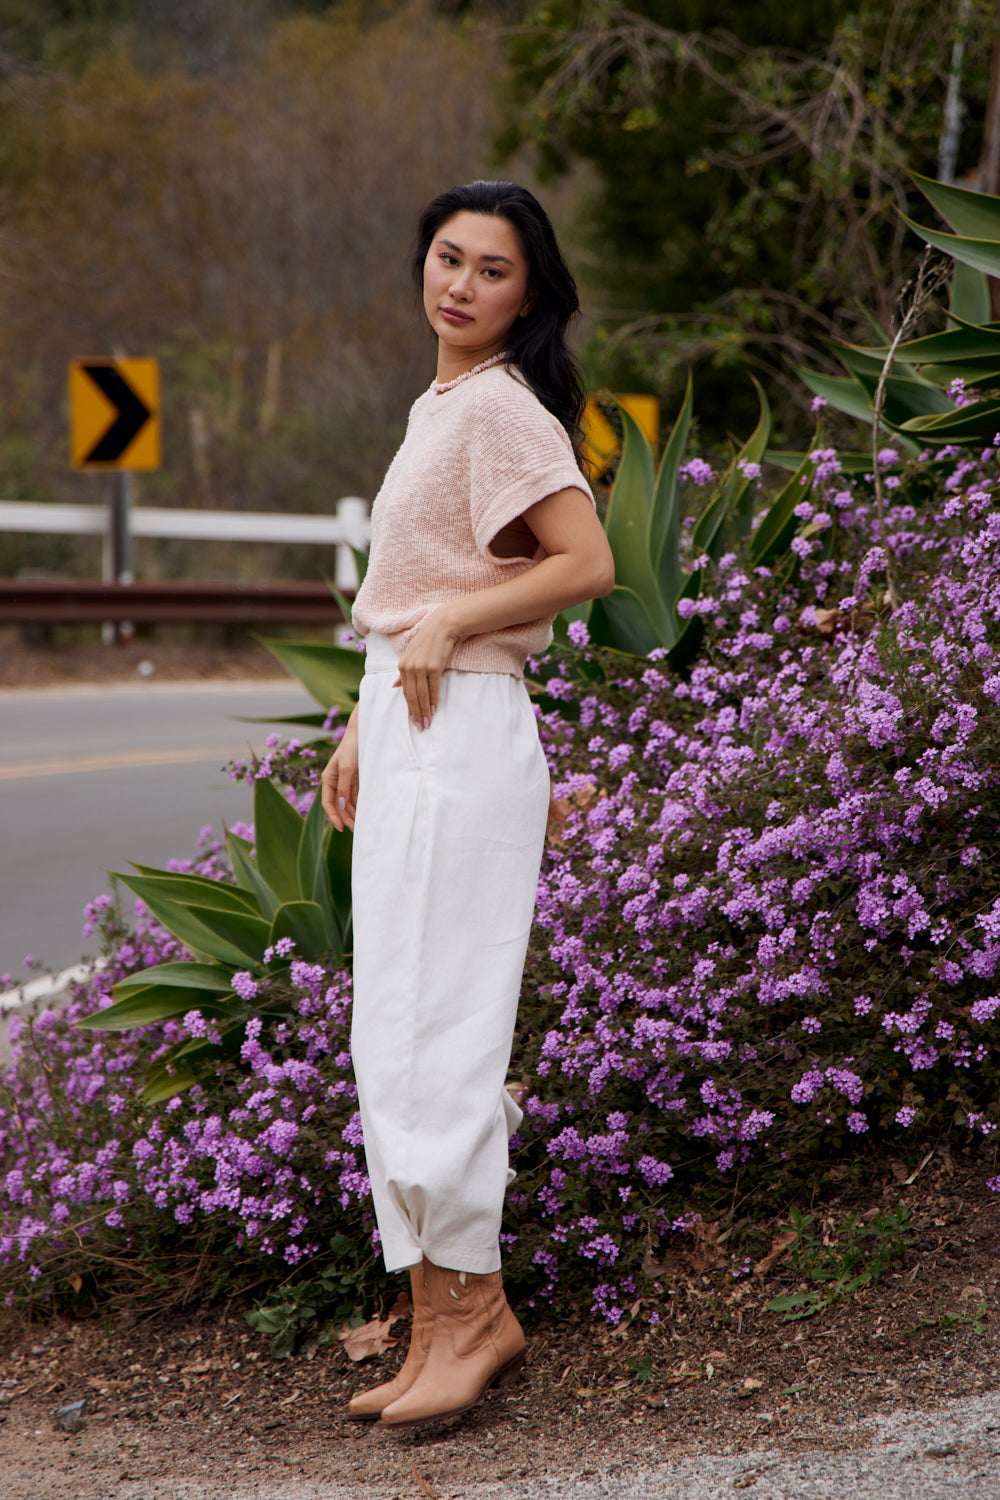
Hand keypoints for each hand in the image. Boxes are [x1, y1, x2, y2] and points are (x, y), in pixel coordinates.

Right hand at [320, 707, 359, 830]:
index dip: (333, 816)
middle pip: (338, 805)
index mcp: (328, 779)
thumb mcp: (347, 769)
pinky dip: (357, 805)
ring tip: (360, 824)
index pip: (328, 803)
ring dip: (351, 813)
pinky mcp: (354, 779)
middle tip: (355, 829)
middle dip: (345, 817)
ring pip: (346, 802)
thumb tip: (340, 807)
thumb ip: (343, 788)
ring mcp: (344, 780)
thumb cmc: (352, 747)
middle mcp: (334, 781)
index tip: (341, 828)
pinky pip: (353, 796)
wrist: (364, 732)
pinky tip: (362, 812)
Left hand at [394, 606, 461, 727]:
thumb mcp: (411, 655)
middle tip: (420, 727)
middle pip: (412, 696)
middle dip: (416, 713)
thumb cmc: (429, 641)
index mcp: (402, 665)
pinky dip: (433, 700)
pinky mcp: (433, 667)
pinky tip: (434, 710)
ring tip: (427, 723)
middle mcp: (409, 667)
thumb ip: (403, 672)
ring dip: (424, 711)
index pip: (405, 692)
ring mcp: (420, 667)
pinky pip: (433, 688)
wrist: (442, 626)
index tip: (413, 720)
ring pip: (421, 695)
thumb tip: (394, 686)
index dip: (409, 708)